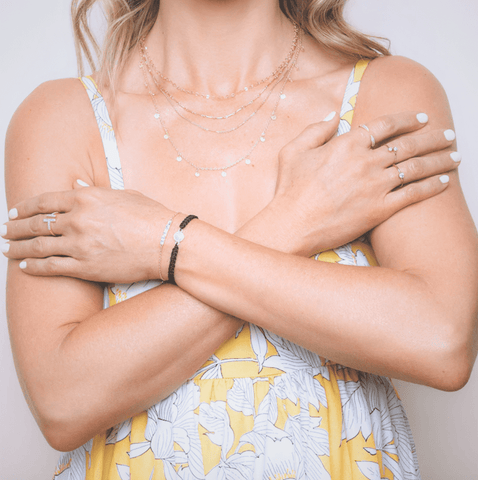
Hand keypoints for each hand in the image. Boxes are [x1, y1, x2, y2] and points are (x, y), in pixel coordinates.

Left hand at [1, 180, 175, 281]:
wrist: (166, 243)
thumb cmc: (150, 217)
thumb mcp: (123, 195)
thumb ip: (95, 191)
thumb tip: (78, 186)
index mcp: (85, 198)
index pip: (44, 201)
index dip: (25, 208)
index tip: (15, 213)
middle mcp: (77, 220)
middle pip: (36, 223)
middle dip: (16, 228)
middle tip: (5, 231)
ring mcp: (79, 244)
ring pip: (37, 247)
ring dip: (18, 248)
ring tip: (6, 249)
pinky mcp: (85, 267)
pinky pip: (51, 267)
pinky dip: (34, 267)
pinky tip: (25, 266)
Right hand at [263, 111, 458, 255]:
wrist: (292, 224)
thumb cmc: (290, 189)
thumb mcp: (293, 150)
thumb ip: (316, 129)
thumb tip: (335, 115)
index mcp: (347, 144)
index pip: (386, 124)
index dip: (408, 118)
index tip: (422, 117)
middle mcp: (366, 161)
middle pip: (409, 144)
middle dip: (434, 137)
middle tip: (449, 134)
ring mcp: (375, 185)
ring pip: (416, 167)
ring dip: (440, 160)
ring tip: (456, 155)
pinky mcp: (380, 209)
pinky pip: (413, 194)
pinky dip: (432, 186)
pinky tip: (444, 181)